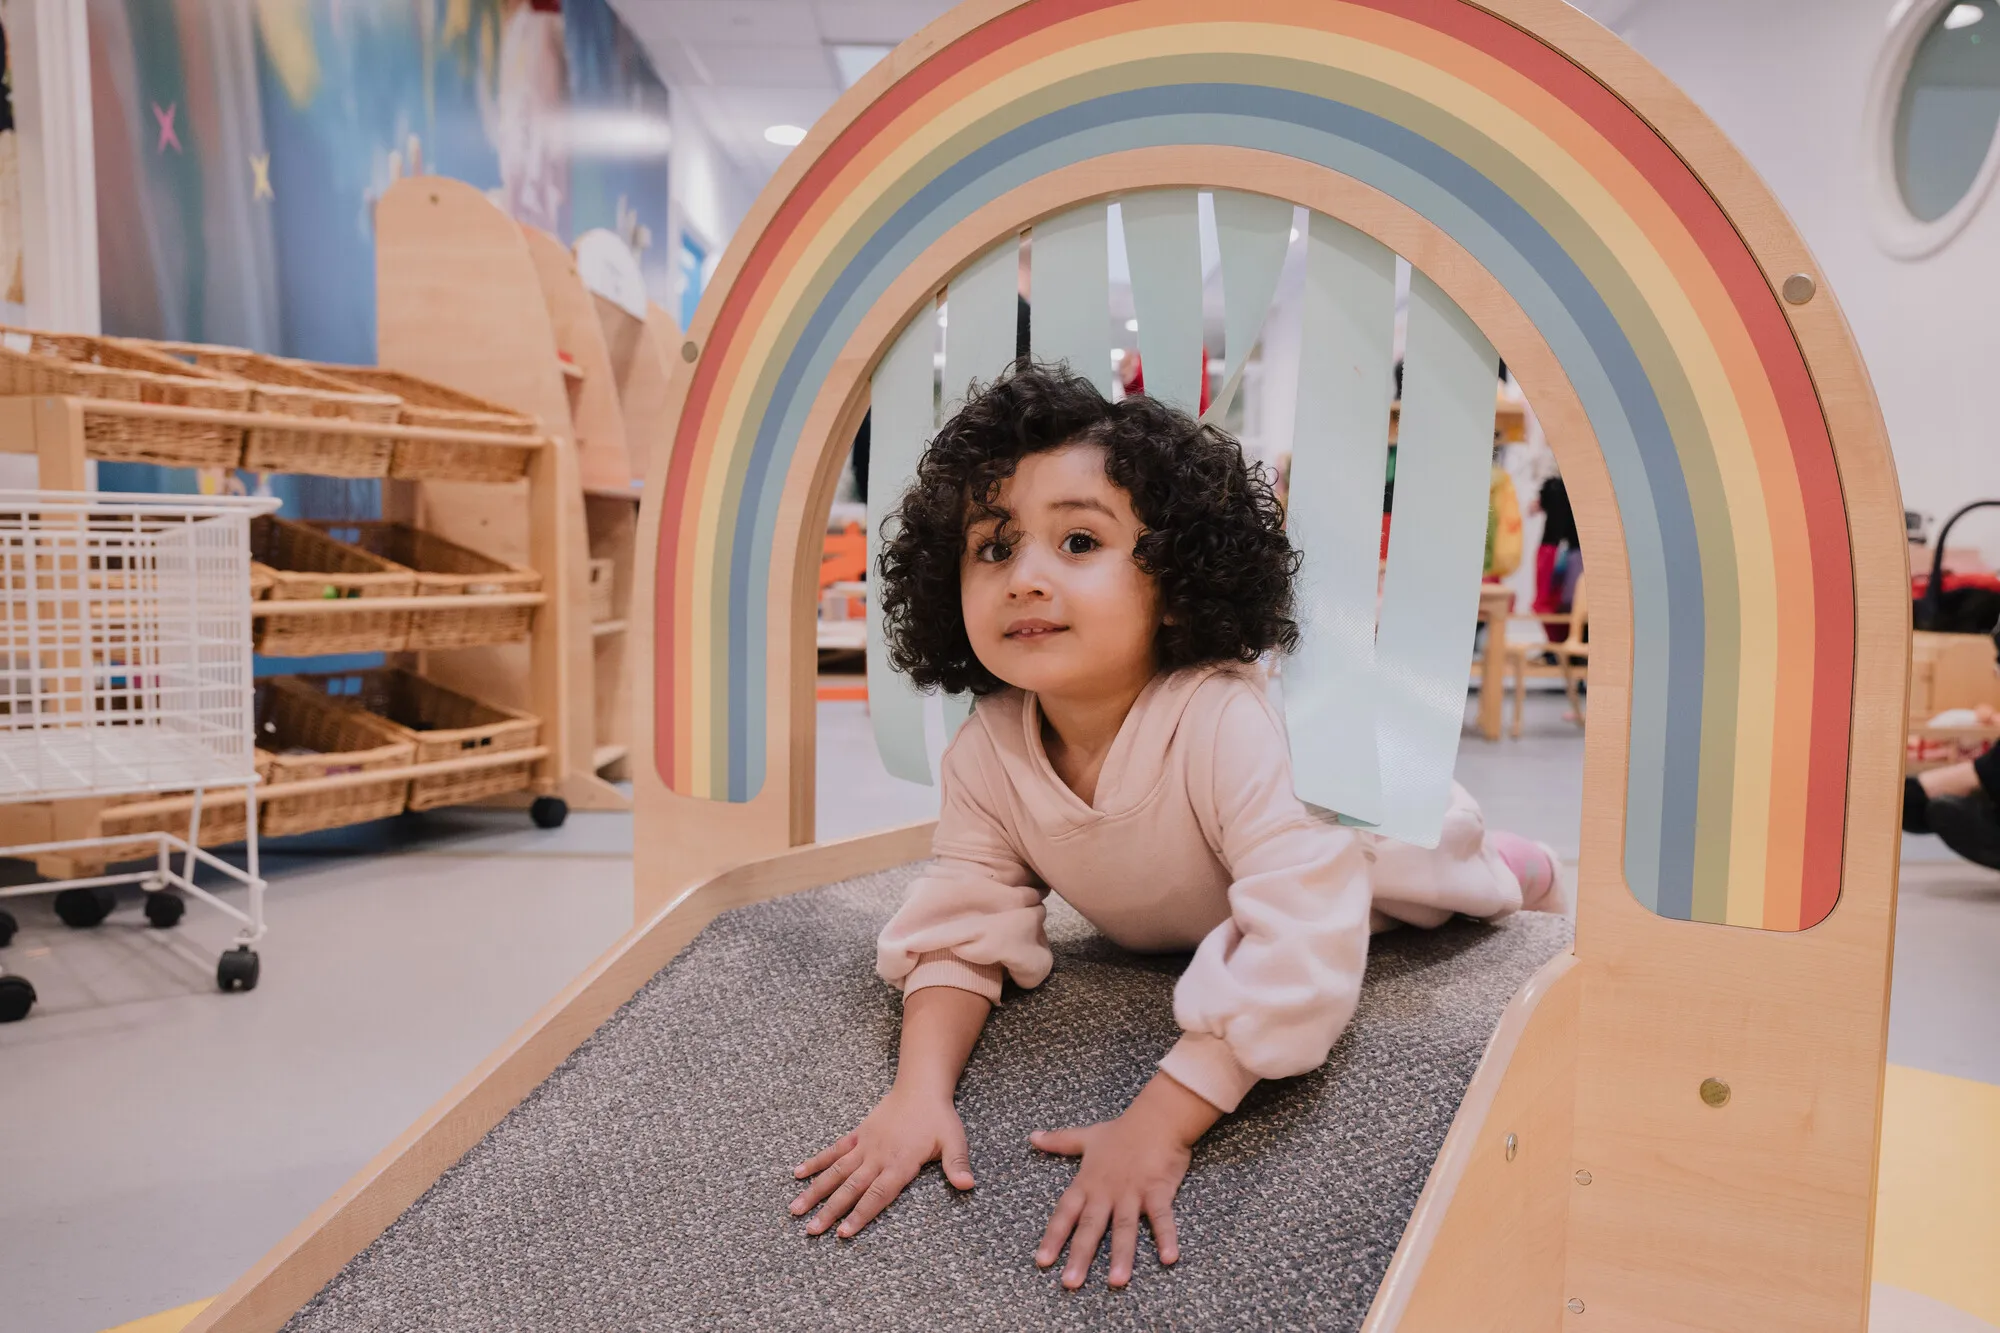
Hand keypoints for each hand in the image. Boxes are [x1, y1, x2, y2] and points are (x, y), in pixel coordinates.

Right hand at [790, 1084, 976, 1238]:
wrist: (921, 1087)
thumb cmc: (939, 1118)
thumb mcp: (954, 1140)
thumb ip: (957, 1164)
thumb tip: (968, 1185)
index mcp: (900, 1163)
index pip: (877, 1195)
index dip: (860, 1214)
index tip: (843, 1233)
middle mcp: (877, 1157)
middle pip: (851, 1188)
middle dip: (830, 1211)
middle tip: (810, 1230)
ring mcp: (864, 1145)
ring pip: (836, 1171)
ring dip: (815, 1191)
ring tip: (795, 1209)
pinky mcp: (858, 1134)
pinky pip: (834, 1150)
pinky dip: (816, 1162)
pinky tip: (797, 1174)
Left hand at [1030, 1074, 1220, 1287]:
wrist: (1156, 1117)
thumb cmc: (1121, 1131)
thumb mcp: (1086, 1137)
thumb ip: (1059, 1141)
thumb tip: (1032, 1137)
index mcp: (1088, 1182)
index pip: (1065, 1213)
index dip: (1053, 1236)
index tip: (1042, 1262)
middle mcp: (1106, 1192)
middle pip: (1091, 1227)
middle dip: (1080, 1256)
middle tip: (1070, 1283)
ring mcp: (1132, 1193)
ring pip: (1124, 1228)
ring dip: (1121, 1255)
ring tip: (1116, 1282)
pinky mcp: (1157, 1191)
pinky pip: (1161, 1217)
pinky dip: (1166, 1237)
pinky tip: (1168, 1258)